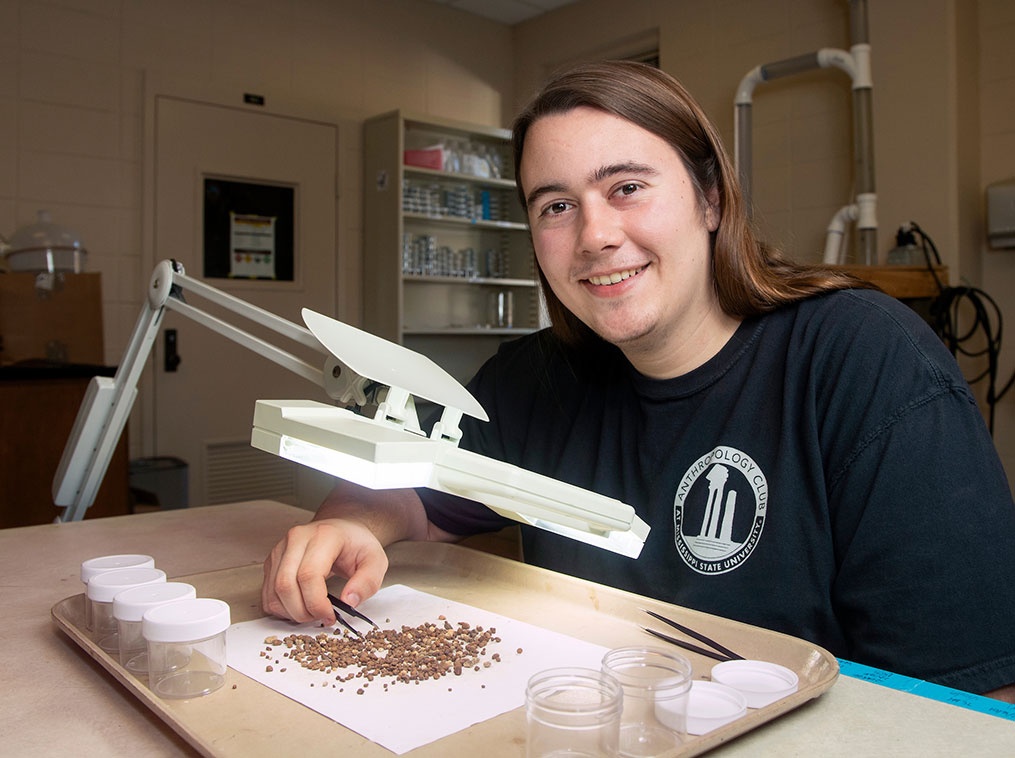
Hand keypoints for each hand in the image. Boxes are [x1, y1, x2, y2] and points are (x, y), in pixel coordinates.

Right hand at [261, 518, 388, 623]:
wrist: (341, 530)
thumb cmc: (356, 545)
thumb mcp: (375, 560)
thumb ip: (367, 582)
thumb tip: (348, 602)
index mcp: (323, 536)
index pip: (308, 575)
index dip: (316, 603)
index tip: (330, 615)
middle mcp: (296, 539)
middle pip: (285, 585)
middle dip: (303, 612)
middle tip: (322, 617)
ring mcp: (280, 549)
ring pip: (273, 592)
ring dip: (291, 612)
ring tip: (313, 612)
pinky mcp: (272, 562)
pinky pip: (267, 593)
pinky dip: (281, 608)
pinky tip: (300, 606)